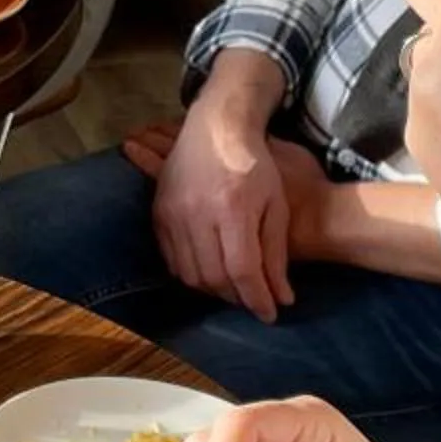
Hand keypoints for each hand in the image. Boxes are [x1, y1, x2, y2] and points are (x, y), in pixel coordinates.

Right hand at [138, 89, 295, 322]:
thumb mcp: (276, 205)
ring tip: (232, 288)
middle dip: (236, 298)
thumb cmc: (255, 165)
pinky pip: (171, 259)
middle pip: (214, 277)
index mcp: (233, 208)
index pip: (242, 270)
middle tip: (252, 300)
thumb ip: (277, 253)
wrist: (216, 127)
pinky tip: (208, 271)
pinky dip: (190, 274)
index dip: (257, 299)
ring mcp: (173, 212)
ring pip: (189, 274)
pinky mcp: (158, 212)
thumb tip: (282, 299)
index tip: (270, 314)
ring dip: (213, 291)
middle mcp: (198, 213)